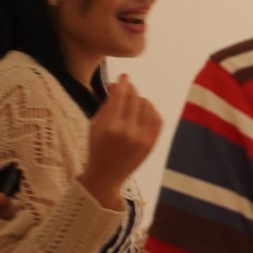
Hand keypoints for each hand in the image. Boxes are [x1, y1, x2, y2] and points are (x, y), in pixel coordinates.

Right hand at [80, 75, 161, 209]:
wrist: (106, 176)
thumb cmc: (97, 148)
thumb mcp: (95, 125)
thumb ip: (107, 103)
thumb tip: (119, 84)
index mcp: (110, 126)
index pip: (120, 96)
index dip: (123, 83)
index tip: (124, 77)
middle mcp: (127, 132)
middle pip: (135, 98)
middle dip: (131, 90)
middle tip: (127, 89)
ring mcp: (142, 138)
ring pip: (148, 106)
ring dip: (141, 100)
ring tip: (133, 104)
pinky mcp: (151, 143)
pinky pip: (157, 118)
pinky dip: (151, 112)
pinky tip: (143, 114)